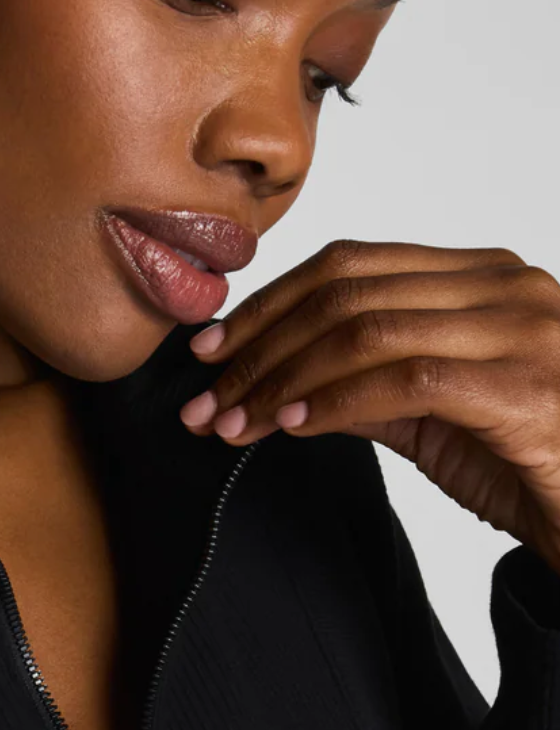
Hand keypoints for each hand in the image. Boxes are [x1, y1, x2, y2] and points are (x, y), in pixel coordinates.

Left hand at [177, 238, 559, 578]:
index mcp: (481, 277)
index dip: (266, 305)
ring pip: (362, 331)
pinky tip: (292, 426)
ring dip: (280, 378)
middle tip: (203, 397)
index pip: (347, 265)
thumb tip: (279, 386)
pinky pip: (402, 380)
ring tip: (232, 421)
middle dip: (257, 346)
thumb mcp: (436, 416)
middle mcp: (503, 286)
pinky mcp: (521, 383)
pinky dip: (334, 402)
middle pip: (343, 293)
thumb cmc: (535, 464)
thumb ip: (366, 386)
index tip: (208, 350)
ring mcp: (519, 328)